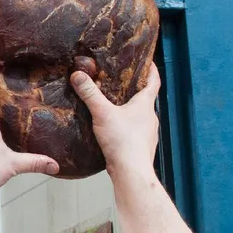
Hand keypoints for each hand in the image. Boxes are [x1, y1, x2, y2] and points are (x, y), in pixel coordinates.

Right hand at [70, 62, 160, 179]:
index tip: (147, 61)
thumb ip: (89, 93)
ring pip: (140, 116)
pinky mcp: (141, 146)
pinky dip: (126, 127)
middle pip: (145, 98)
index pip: (154, 81)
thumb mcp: (102, 112)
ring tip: (113, 106)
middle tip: (121, 83)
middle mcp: (150, 118)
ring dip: (129, 110)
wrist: (131, 171)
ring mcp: (148, 133)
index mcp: (145, 105)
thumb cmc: (123, 141)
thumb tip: (78, 75)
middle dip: (134, 90)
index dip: (151, 69)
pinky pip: (134, 131)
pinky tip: (113, 130)